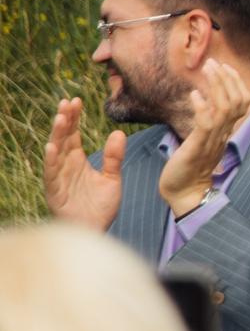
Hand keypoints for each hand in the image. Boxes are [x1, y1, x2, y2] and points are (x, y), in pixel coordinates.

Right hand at [42, 98, 122, 229]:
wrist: (95, 230)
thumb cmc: (100, 206)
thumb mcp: (112, 178)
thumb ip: (114, 157)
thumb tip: (118, 132)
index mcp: (78, 160)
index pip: (74, 134)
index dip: (74, 117)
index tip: (76, 100)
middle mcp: (66, 165)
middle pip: (63, 138)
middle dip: (65, 120)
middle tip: (67, 102)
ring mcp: (59, 177)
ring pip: (55, 152)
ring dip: (57, 135)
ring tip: (60, 118)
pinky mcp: (55, 191)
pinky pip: (51, 173)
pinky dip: (51, 160)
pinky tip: (52, 146)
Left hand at [158, 59, 249, 215]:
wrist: (185, 193)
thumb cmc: (189, 167)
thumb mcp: (201, 140)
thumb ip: (206, 122)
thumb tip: (204, 101)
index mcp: (225, 131)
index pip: (241, 102)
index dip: (236, 83)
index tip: (224, 67)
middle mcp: (223, 133)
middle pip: (237, 101)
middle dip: (227, 78)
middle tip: (213, 62)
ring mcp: (212, 140)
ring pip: (225, 107)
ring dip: (217, 85)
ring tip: (206, 69)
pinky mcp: (198, 146)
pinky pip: (206, 123)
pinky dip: (202, 107)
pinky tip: (194, 95)